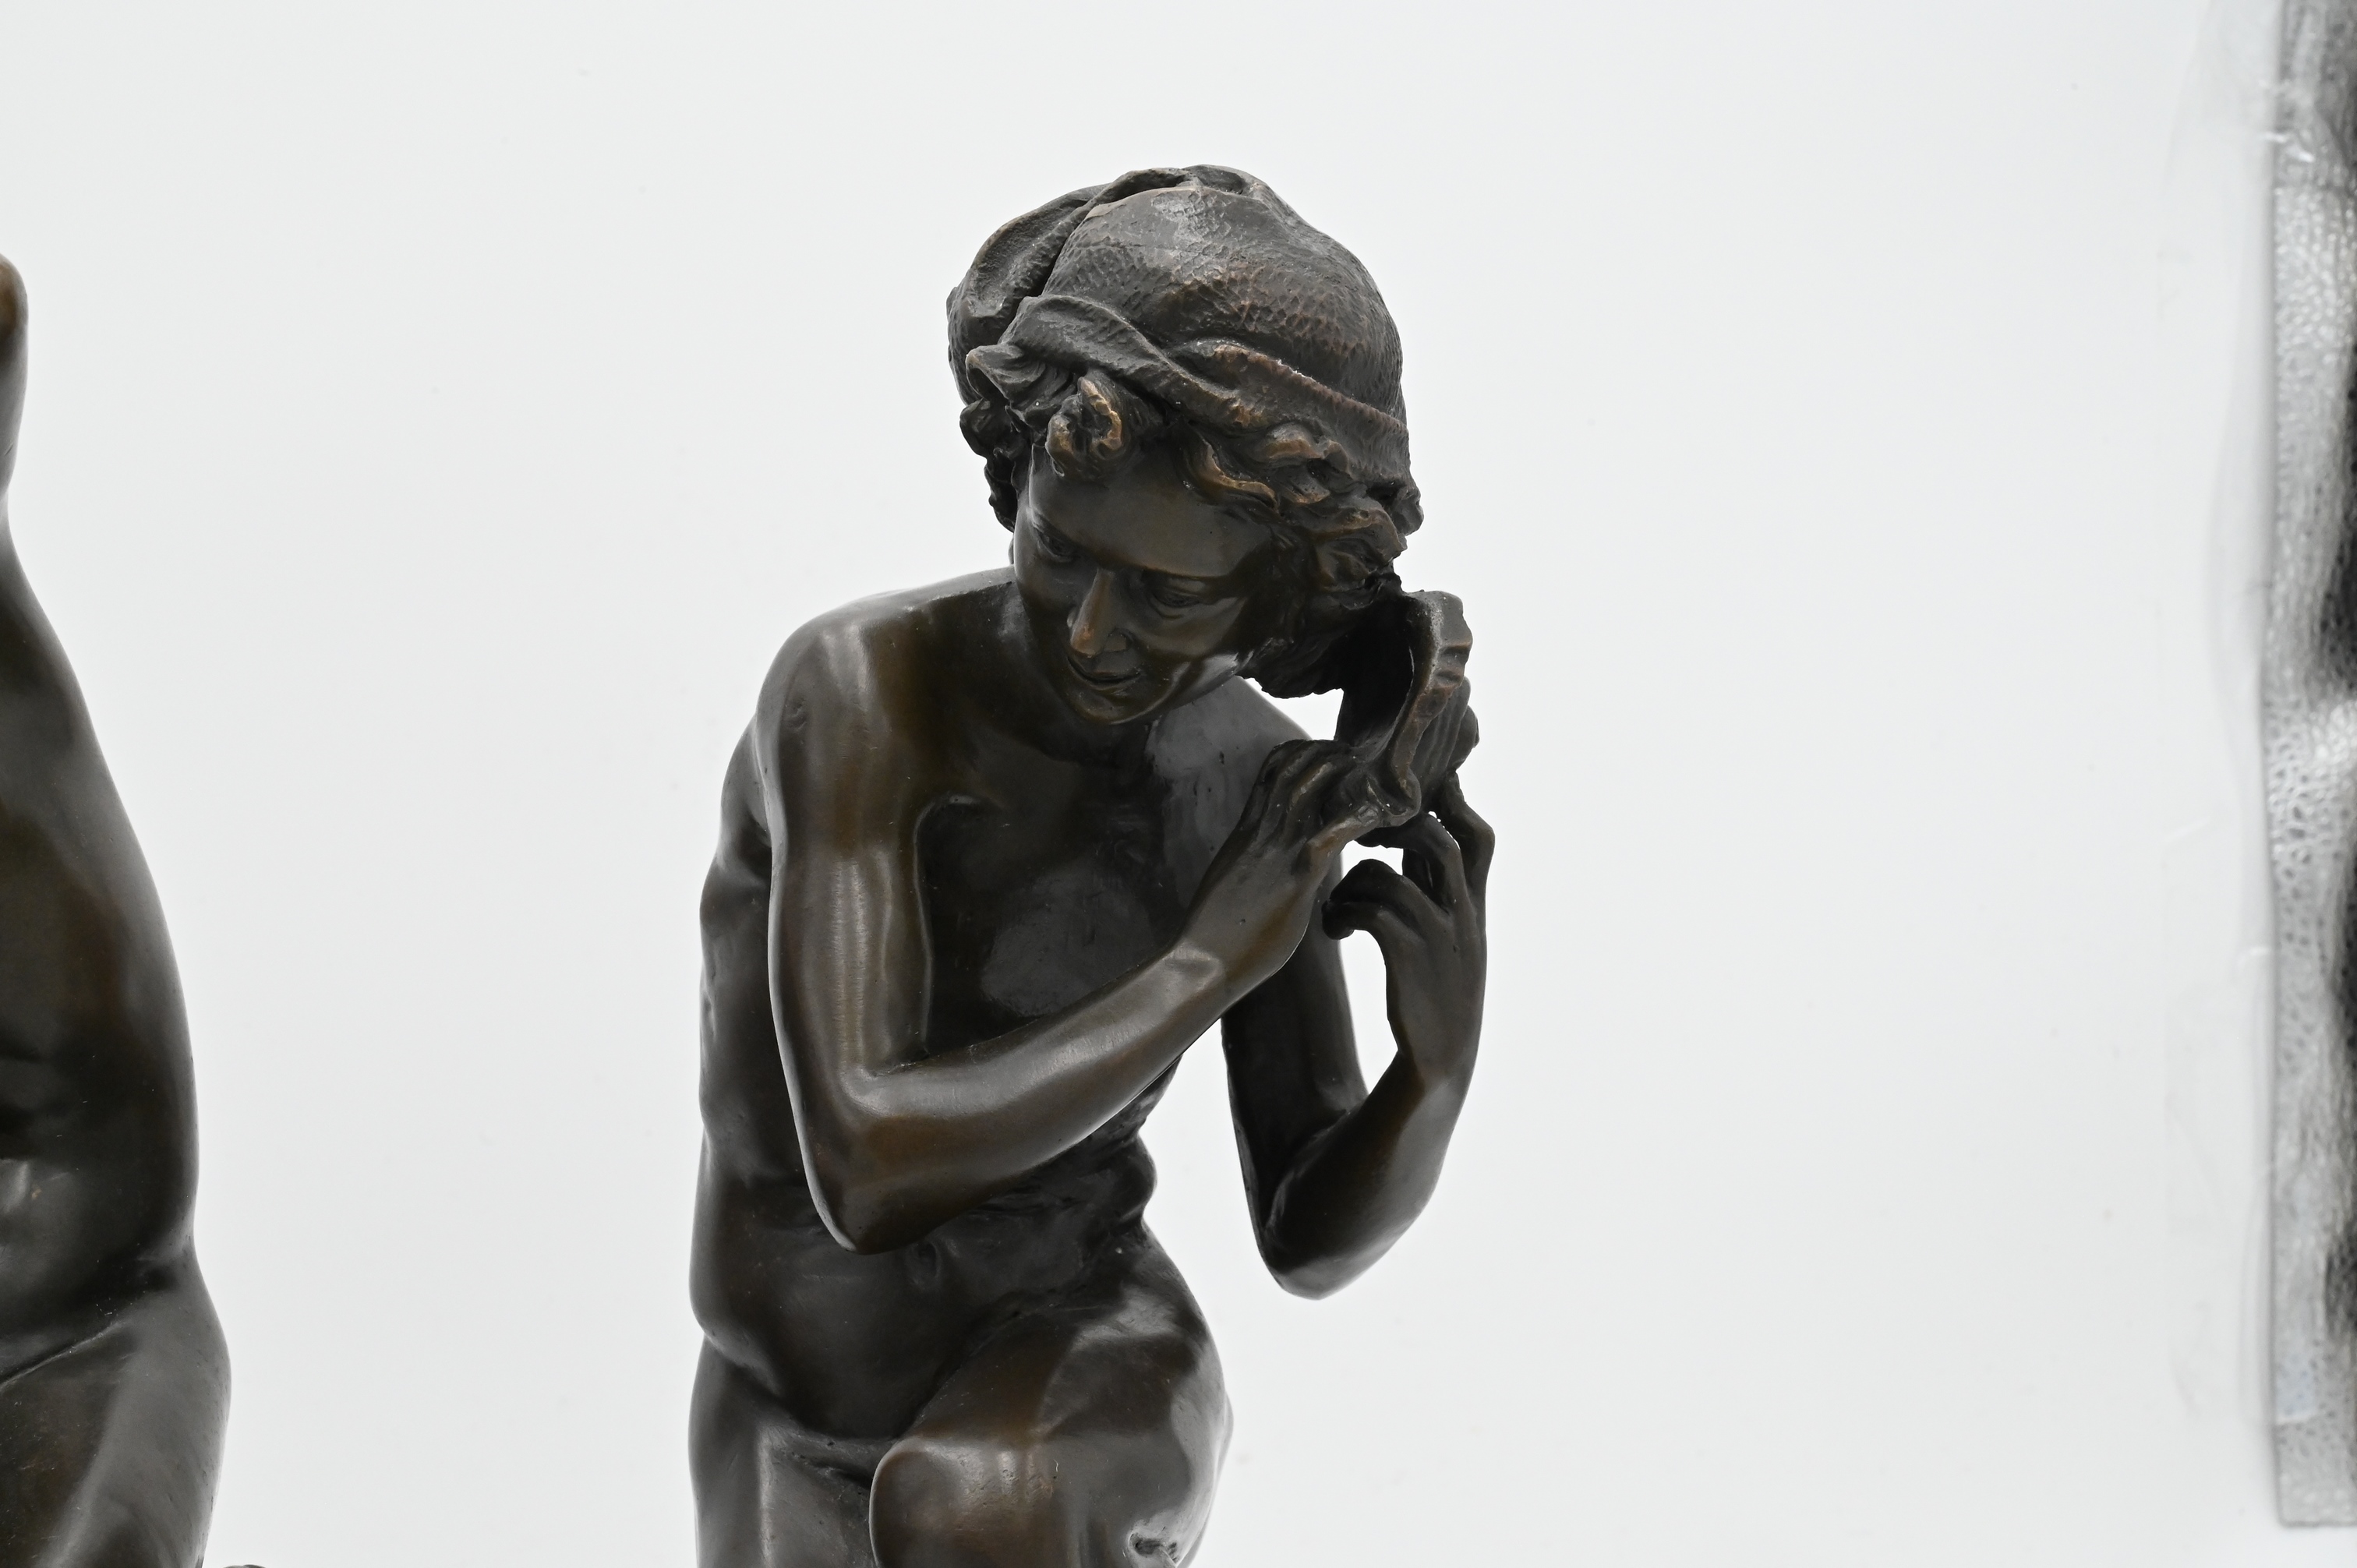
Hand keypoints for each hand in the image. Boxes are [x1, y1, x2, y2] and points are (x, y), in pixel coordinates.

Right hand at [1186, 740, 1369, 995]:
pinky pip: (1332, 834)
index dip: (1300, 753)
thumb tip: (1273, 870)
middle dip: (1324, 751)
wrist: (1202, 961)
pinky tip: (1384, 815)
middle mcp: (1260, 832)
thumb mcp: (1234, 884)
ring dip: (1341, 772)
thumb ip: (1255, 866)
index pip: (1270, 772)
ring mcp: (1278, 852)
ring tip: (1369, 771)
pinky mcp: (1297, 879)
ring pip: (1309, 786)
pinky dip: (1361, 818)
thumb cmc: (1217, 934)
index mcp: (1246, 832)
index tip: (1326, 754)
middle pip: (1291, 767)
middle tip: (1353, 753)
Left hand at [1322, 773, 1492, 1089]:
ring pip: (1387, 878)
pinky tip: (1336, 930)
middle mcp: (1462, 914)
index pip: (1477, 838)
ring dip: (1350, 885)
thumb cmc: (1438, 986)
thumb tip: (1422, 835)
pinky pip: (1368, 912)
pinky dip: (1341, 913)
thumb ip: (1440, 885)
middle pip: (1436, 841)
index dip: (1451, 804)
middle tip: (1362, 841)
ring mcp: (1436, 936)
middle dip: (1393, 831)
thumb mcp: (1454, 933)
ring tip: (1338, 906)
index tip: (1410, 796)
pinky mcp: (1407, 959)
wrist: (1442, 1053)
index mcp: (1474, 905)